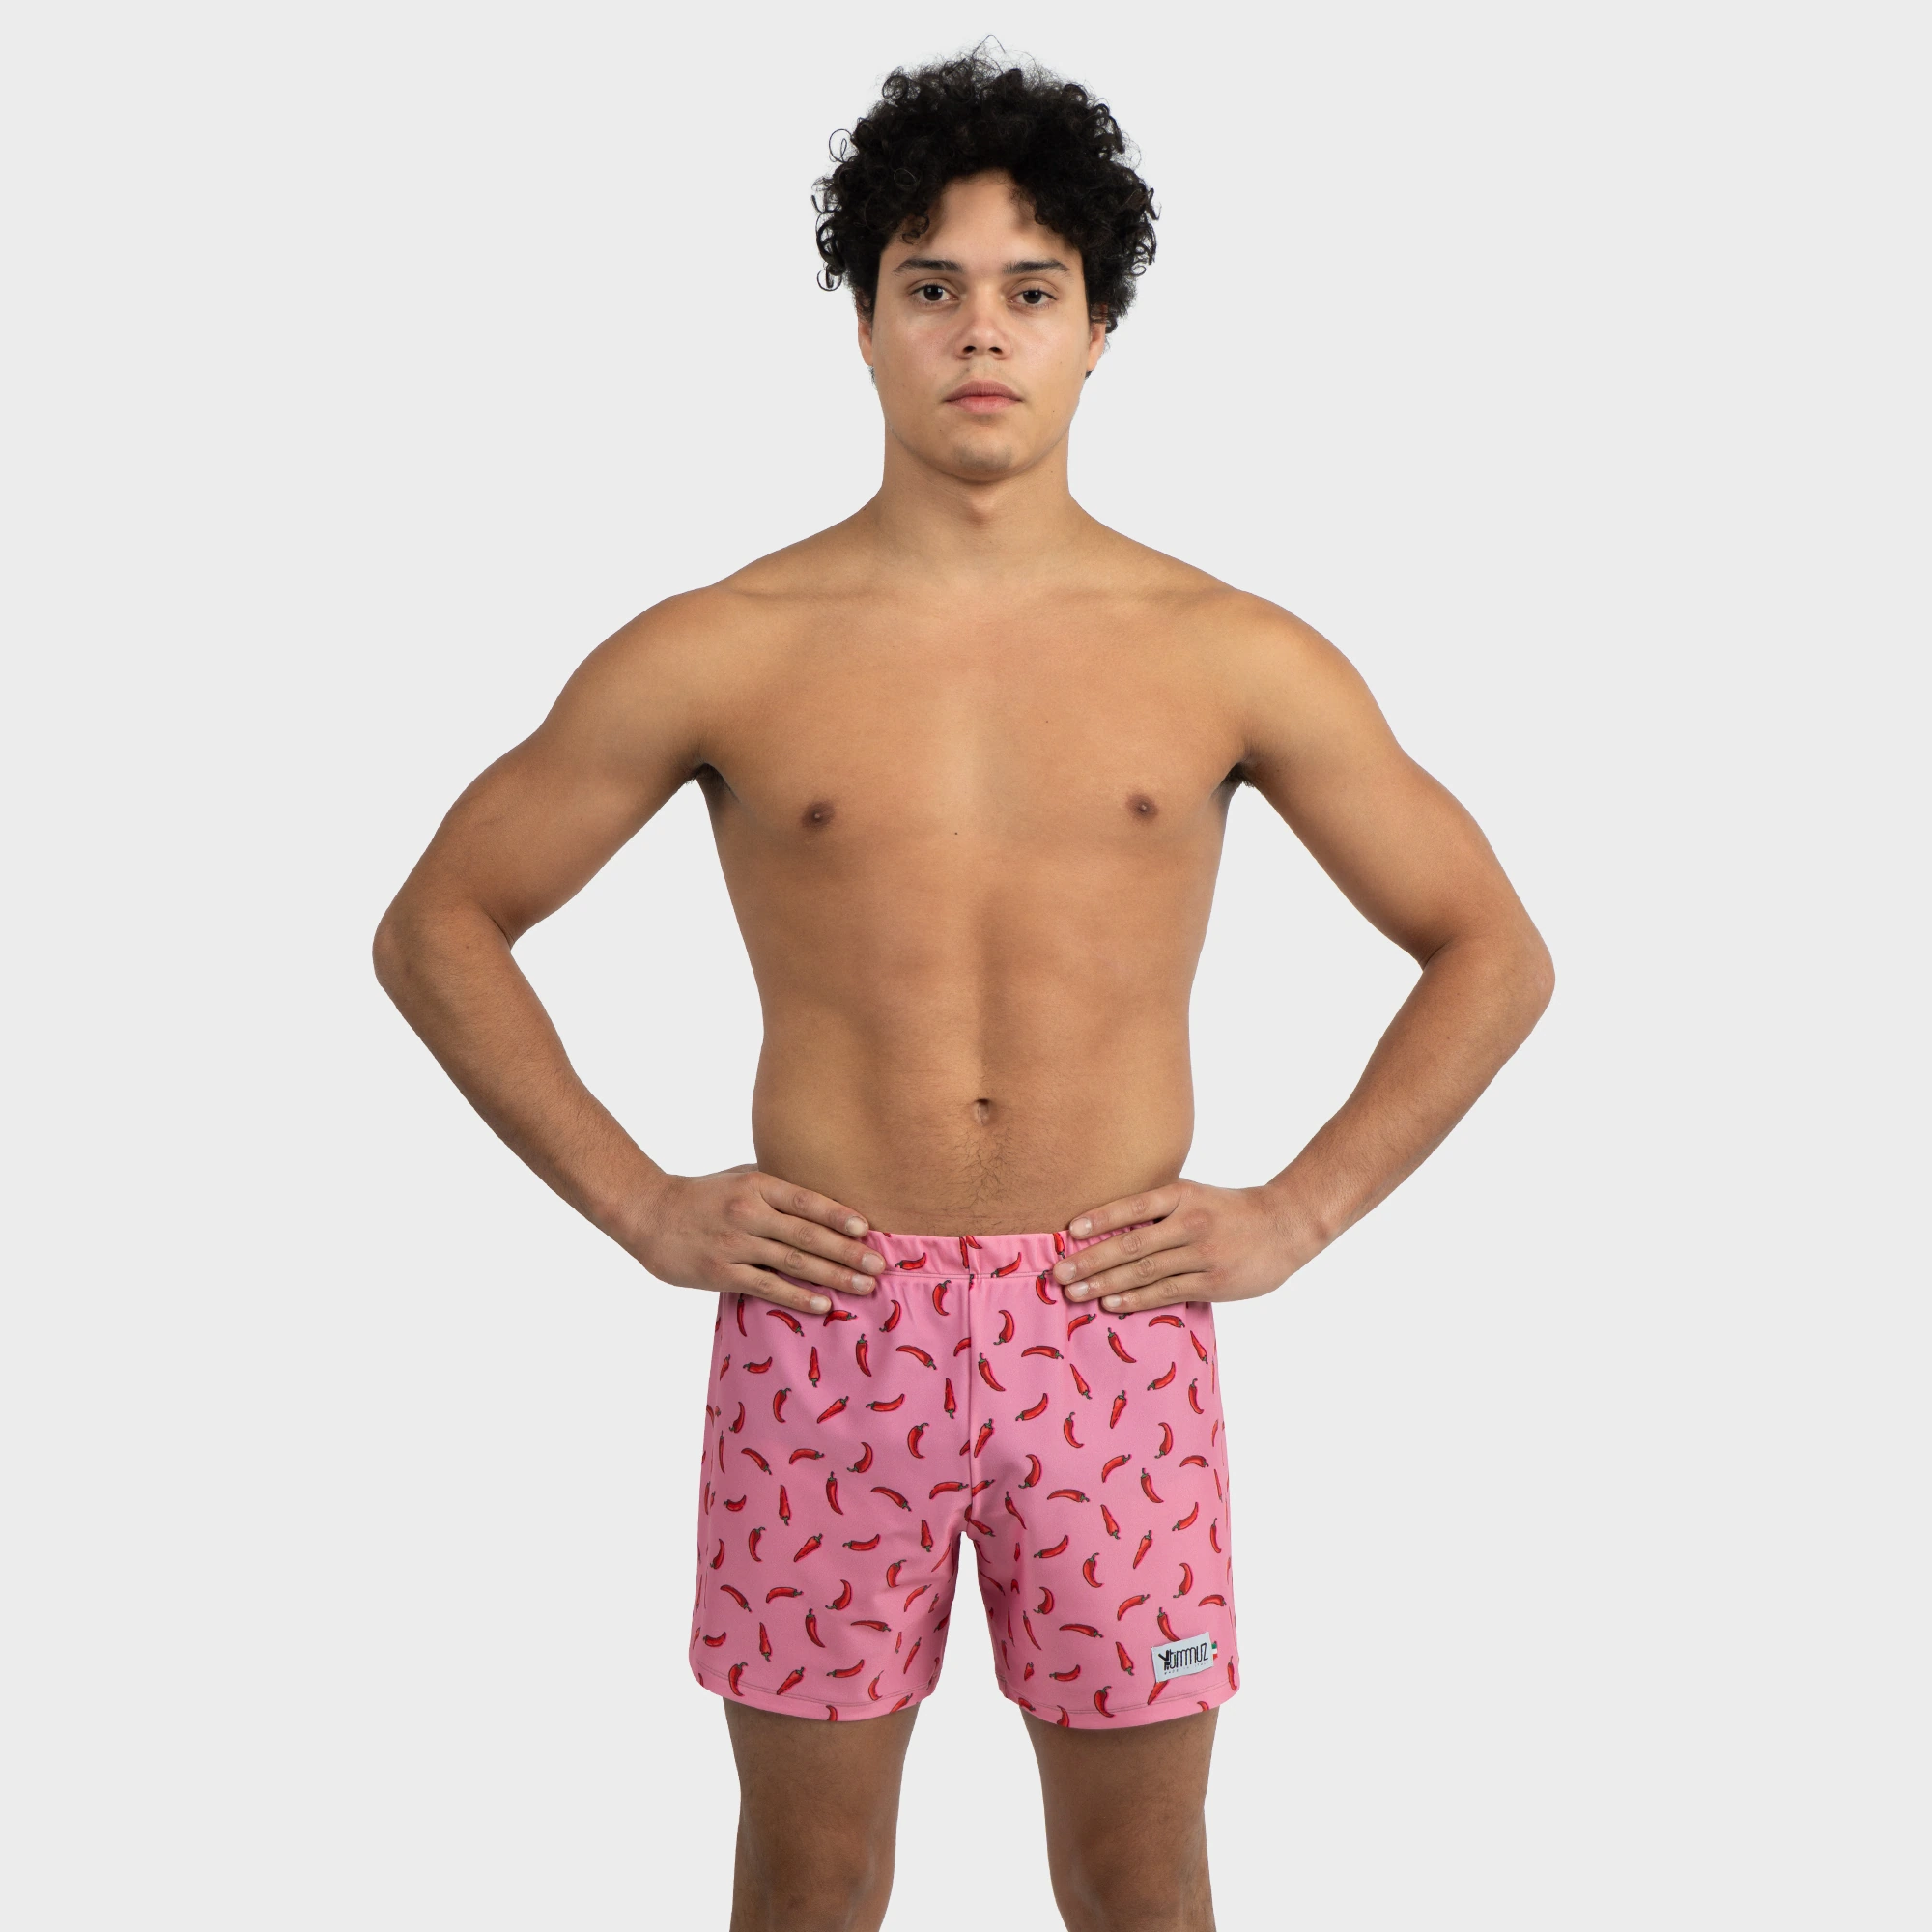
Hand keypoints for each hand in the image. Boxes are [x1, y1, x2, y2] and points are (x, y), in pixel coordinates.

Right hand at [625, 1164, 887, 1313]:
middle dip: (848, 1252)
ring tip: (864, 1287)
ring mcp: (735, 1243)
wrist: (648, 1212)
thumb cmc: (702, 1196)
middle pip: (807, 1234)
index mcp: (757, 1185)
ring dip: (833, 1276)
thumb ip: (776, 1190)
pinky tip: (823, 1304)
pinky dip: (798, 1296)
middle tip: (879, 1266)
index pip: (807, 1201)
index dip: (839, 1215)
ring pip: (793, 1262)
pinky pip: (767, 1287)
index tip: (867, 1230)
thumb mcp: (740, 1178)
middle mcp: (749, 1213)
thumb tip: (824, 1203)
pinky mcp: (721, 1272)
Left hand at [1050, 1180, 1308, 1315]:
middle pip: (1131, 1243)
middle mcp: (1190, 1222)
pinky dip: (1135, 1299)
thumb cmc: (1230, 1211)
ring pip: (1144, 1271)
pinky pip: (1165, 1292)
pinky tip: (1110, 1304)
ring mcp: (1201, 1254)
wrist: (1285, 1225)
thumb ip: (1159, 1209)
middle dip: (1091, 1260)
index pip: (1133, 1205)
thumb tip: (1109, 1229)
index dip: (1099, 1219)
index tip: (1069, 1232)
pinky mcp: (1212, 1282)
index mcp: (1182, 1195)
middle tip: (1059, 1273)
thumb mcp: (1196, 1196)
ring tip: (1075, 1292)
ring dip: (1105, 1284)